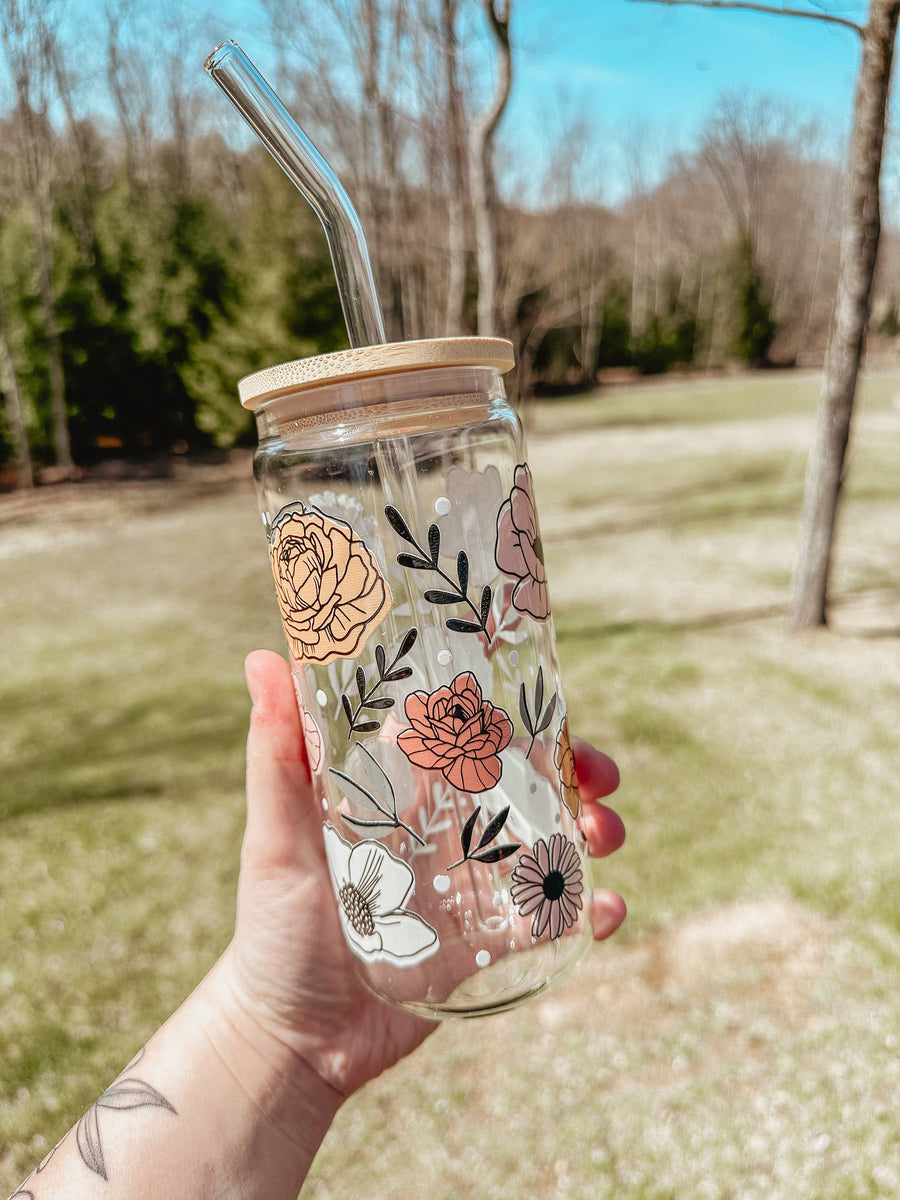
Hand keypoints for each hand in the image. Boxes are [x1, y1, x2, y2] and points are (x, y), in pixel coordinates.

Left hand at [219, 650, 625, 1101]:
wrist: (294, 1039)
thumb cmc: (273, 928)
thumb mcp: (274, 838)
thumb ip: (274, 756)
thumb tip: (262, 658)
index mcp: (405, 799)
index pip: (469, 739)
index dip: (514, 716)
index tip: (553, 707)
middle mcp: (447, 834)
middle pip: (527, 786)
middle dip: (575, 770)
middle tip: (602, 775)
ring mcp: (475, 890)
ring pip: (552, 844)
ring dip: (592, 831)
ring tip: (605, 836)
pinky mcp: (491, 948)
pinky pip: (554, 923)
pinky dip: (590, 912)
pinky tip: (605, 910)